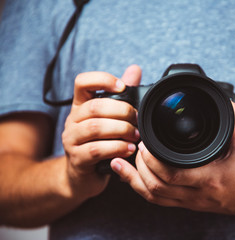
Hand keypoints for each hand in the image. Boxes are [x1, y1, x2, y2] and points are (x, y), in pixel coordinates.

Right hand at [62, 65, 140, 198]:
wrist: (82, 176)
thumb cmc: (100, 143)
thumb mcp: (110, 118)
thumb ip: (122, 95)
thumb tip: (135, 69)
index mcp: (81, 105)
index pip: (82, 82)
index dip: (102, 79)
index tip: (122, 86)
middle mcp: (73, 120)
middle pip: (95, 107)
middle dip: (122, 111)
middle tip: (137, 120)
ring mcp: (71, 139)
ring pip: (95, 128)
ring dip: (121, 130)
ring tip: (136, 136)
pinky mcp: (77, 159)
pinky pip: (96, 150)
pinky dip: (117, 148)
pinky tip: (129, 149)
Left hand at [112, 102, 234, 215]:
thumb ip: (233, 119)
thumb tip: (220, 98)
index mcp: (211, 178)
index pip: (173, 174)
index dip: (152, 161)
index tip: (144, 143)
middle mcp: (198, 194)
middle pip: (157, 187)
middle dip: (139, 166)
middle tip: (134, 146)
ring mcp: (191, 202)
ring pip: (154, 196)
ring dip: (135, 180)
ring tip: (121, 162)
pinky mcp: (188, 204)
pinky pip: (159, 201)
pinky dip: (141, 189)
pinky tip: (130, 177)